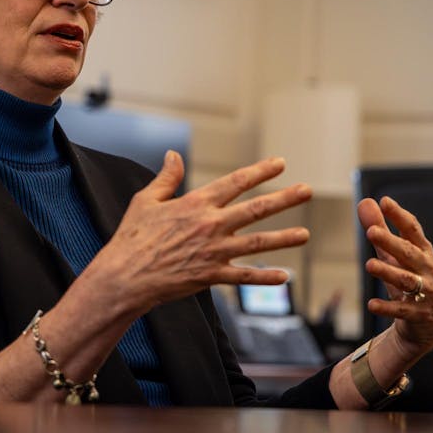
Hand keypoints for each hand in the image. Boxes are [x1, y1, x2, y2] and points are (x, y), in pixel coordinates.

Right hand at [88, 151, 311, 314]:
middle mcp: (210, 225)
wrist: (126, 275)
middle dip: (284, 199)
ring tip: (305, 234)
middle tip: (307, 191)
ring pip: (257, 242)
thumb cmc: (132, 237)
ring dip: (284, 238)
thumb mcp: (145, 200)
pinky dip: (264, 277)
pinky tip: (284, 276)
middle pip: (255, 209)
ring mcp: (214, 251)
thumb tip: (173, 155)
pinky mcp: (211, 275)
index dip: (259, 172)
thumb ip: (166, 178)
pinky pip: (243, 276)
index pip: (235, 182)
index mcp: (195, 204)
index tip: (279, 164)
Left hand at [357, 196, 432, 358]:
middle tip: (371, 231)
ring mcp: (426, 292)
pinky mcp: (419, 313)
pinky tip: (370, 305)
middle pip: (409, 253)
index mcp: (422, 251)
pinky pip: (402, 310)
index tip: (385, 201)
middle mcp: (427, 269)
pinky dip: (386, 308)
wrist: (427, 321)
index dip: (400, 216)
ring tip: (369, 265)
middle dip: (391, 242)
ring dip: (387, 272)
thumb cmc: (408, 278)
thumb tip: (364, 202)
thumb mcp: (393, 254)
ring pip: (406, 280)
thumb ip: (380, 229)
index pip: (412, 230)